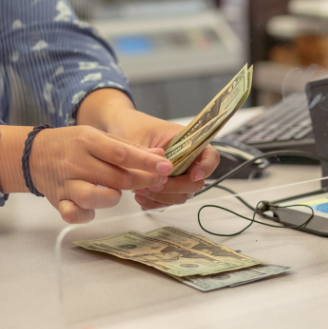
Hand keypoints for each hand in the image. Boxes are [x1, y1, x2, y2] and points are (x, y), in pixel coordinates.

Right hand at [0, 124, 171, 224]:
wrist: (32, 154)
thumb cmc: (71, 145)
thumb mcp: (97, 137)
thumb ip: (127, 147)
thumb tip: (158, 155)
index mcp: (87, 141)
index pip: (121, 153)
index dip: (146, 162)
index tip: (166, 167)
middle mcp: (75, 162)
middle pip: (114, 177)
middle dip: (141, 181)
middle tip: (156, 181)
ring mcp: (65, 183)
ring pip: (93, 197)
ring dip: (112, 198)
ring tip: (116, 193)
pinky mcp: (58, 201)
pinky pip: (73, 214)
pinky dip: (86, 215)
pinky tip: (93, 208)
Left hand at [77, 90, 220, 209]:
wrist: (117, 126)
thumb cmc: (132, 126)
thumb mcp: (141, 138)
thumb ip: (152, 155)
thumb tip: (165, 169)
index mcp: (187, 141)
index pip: (210, 156)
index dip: (206, 167)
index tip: (194, 175)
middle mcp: (185, 159)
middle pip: (195, 182)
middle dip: (176, 187)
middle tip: (155, 185)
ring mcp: (176, 174)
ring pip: (181, 194)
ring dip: (164, 197)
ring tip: (142, 191)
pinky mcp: (164, 184)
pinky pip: (166, 200)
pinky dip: (155, 202)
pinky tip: (140, 197)